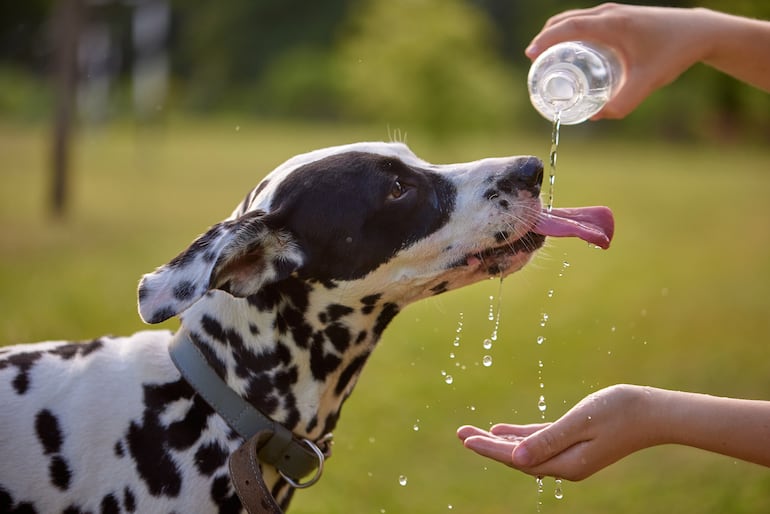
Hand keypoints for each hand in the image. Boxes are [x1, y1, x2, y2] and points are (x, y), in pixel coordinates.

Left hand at [458, 384, 769, 479]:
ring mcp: (570, 456)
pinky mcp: (575, 444)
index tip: (466, 439)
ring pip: (525, 450)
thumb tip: (516, 459)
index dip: (489, 448)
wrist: (654, 412)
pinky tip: (502, 430)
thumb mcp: (580, 422)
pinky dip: (520, 436)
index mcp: (565, 463)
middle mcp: (565, 465)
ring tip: (472, 433)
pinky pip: (539, 442)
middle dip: (487, 445)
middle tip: (459, 433)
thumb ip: (547, 440)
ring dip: (499, 441)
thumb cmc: (619, 412)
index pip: (517, 458)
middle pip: (516, 456)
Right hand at [525, 3, 708, 119]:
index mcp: (612, 24)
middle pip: (565, 20)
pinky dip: (571, 32)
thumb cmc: (673, 52)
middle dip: (545, 38)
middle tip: (534, 63)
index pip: (568, 27)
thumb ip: (623, 103)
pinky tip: (572, 51)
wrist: (698, 31)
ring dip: (557, 34)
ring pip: (575, 18)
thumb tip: (597, 116)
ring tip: (548, 58)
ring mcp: (614, 12)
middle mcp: (609, 14)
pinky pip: (586, 20)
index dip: (545, 40)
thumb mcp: (647, 82)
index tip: (530, 56)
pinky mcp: (619, 16)